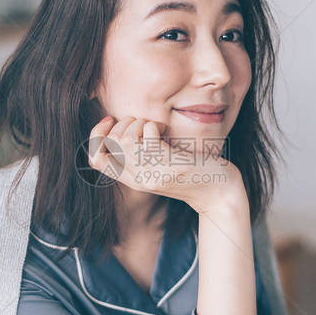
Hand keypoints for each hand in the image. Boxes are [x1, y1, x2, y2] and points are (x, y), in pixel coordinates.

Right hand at [87, 115, 244, 212]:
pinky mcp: (167, 166)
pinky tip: (166, 131)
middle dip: (125, 123)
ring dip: (139, 122)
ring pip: (124, 137)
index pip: (96, 159)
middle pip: (110, 143)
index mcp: (133, 180)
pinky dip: (155, 125)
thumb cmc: (193, 173)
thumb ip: (142, 154)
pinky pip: (148, 134)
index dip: (96, 136)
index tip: (111, 122)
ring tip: (156, 127)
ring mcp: (151, 174)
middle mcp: (138, 179)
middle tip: (145, 125)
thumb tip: (124, 124)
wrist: (220, 193)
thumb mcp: (160, 166)